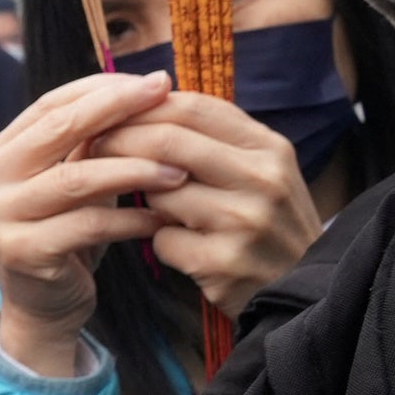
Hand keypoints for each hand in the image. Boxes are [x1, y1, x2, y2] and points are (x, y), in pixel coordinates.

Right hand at [0, 73, 183, 378]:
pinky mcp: (21, 250)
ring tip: (180, 168)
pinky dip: (131, 220)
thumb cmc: (66, 236)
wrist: (42, 307)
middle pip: (58, 130)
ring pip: (77, 179)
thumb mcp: (73, 183)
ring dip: (135, 169)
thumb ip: (88, 145)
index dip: (103, 90)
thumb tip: (146, 91)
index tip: (154, 82)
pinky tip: (163, 218)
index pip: (50, 105)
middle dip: (118, 109)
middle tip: (166, 97)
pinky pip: (88, 225)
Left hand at [91, 89, 321, 320]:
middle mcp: (264, 179)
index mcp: (269, 147)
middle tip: (92, 150)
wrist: (301, 291)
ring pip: (159, 191)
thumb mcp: (255, 170)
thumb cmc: (262, 221)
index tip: (106, 115)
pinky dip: (160, 242)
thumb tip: (134, 102)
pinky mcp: (225, 263)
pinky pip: (162, 240)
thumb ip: (207, 137)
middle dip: (119, 142)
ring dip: (144, 198)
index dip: (139, 107)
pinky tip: (183, 249)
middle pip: (167, 141)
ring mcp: (247, 222)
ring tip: (160, 208)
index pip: (191, 107)